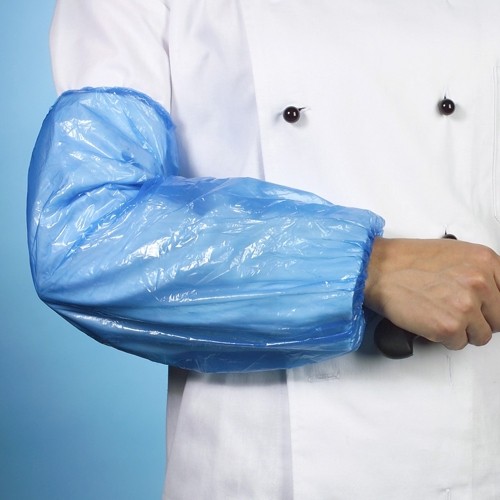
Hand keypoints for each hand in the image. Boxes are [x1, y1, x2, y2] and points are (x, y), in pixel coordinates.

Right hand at [364, 238, 499, 349]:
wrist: (377, 269)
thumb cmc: (407, 261)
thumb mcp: (454, 253)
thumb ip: (479, 271)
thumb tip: (492, 292)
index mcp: (485, 261)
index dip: (493, 304)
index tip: (486, 309)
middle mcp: (480, 283)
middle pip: (499, 318)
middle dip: (480, 319)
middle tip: (456, 311)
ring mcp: (466, 307)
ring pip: (481, 335)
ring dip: (462, 330)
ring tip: (439, 314)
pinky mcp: (449, 327)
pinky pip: (459, 344)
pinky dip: (444, 338)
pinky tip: (430, 320)